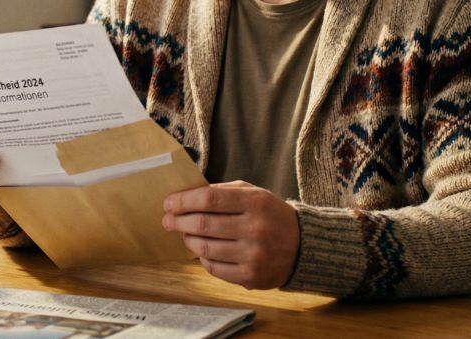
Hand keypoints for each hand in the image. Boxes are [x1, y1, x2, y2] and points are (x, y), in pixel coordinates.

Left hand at [162, 181, 299, 288]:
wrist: (303, 246)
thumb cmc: (270, 214)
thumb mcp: (253, 194)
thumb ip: (223, 192)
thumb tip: (186, 196)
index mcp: (255, 203)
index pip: (209, 199)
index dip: (183, 201)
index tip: (169, 203)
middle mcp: (255, 229)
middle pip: (203, 224)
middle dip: (178, 221)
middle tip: (167, 220)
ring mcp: (253, 255)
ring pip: (204, 248)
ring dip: (188, 240)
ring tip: (184, 234)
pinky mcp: (250, 277)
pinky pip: (214, 268)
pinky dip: (202, 258)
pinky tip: (202, 250)